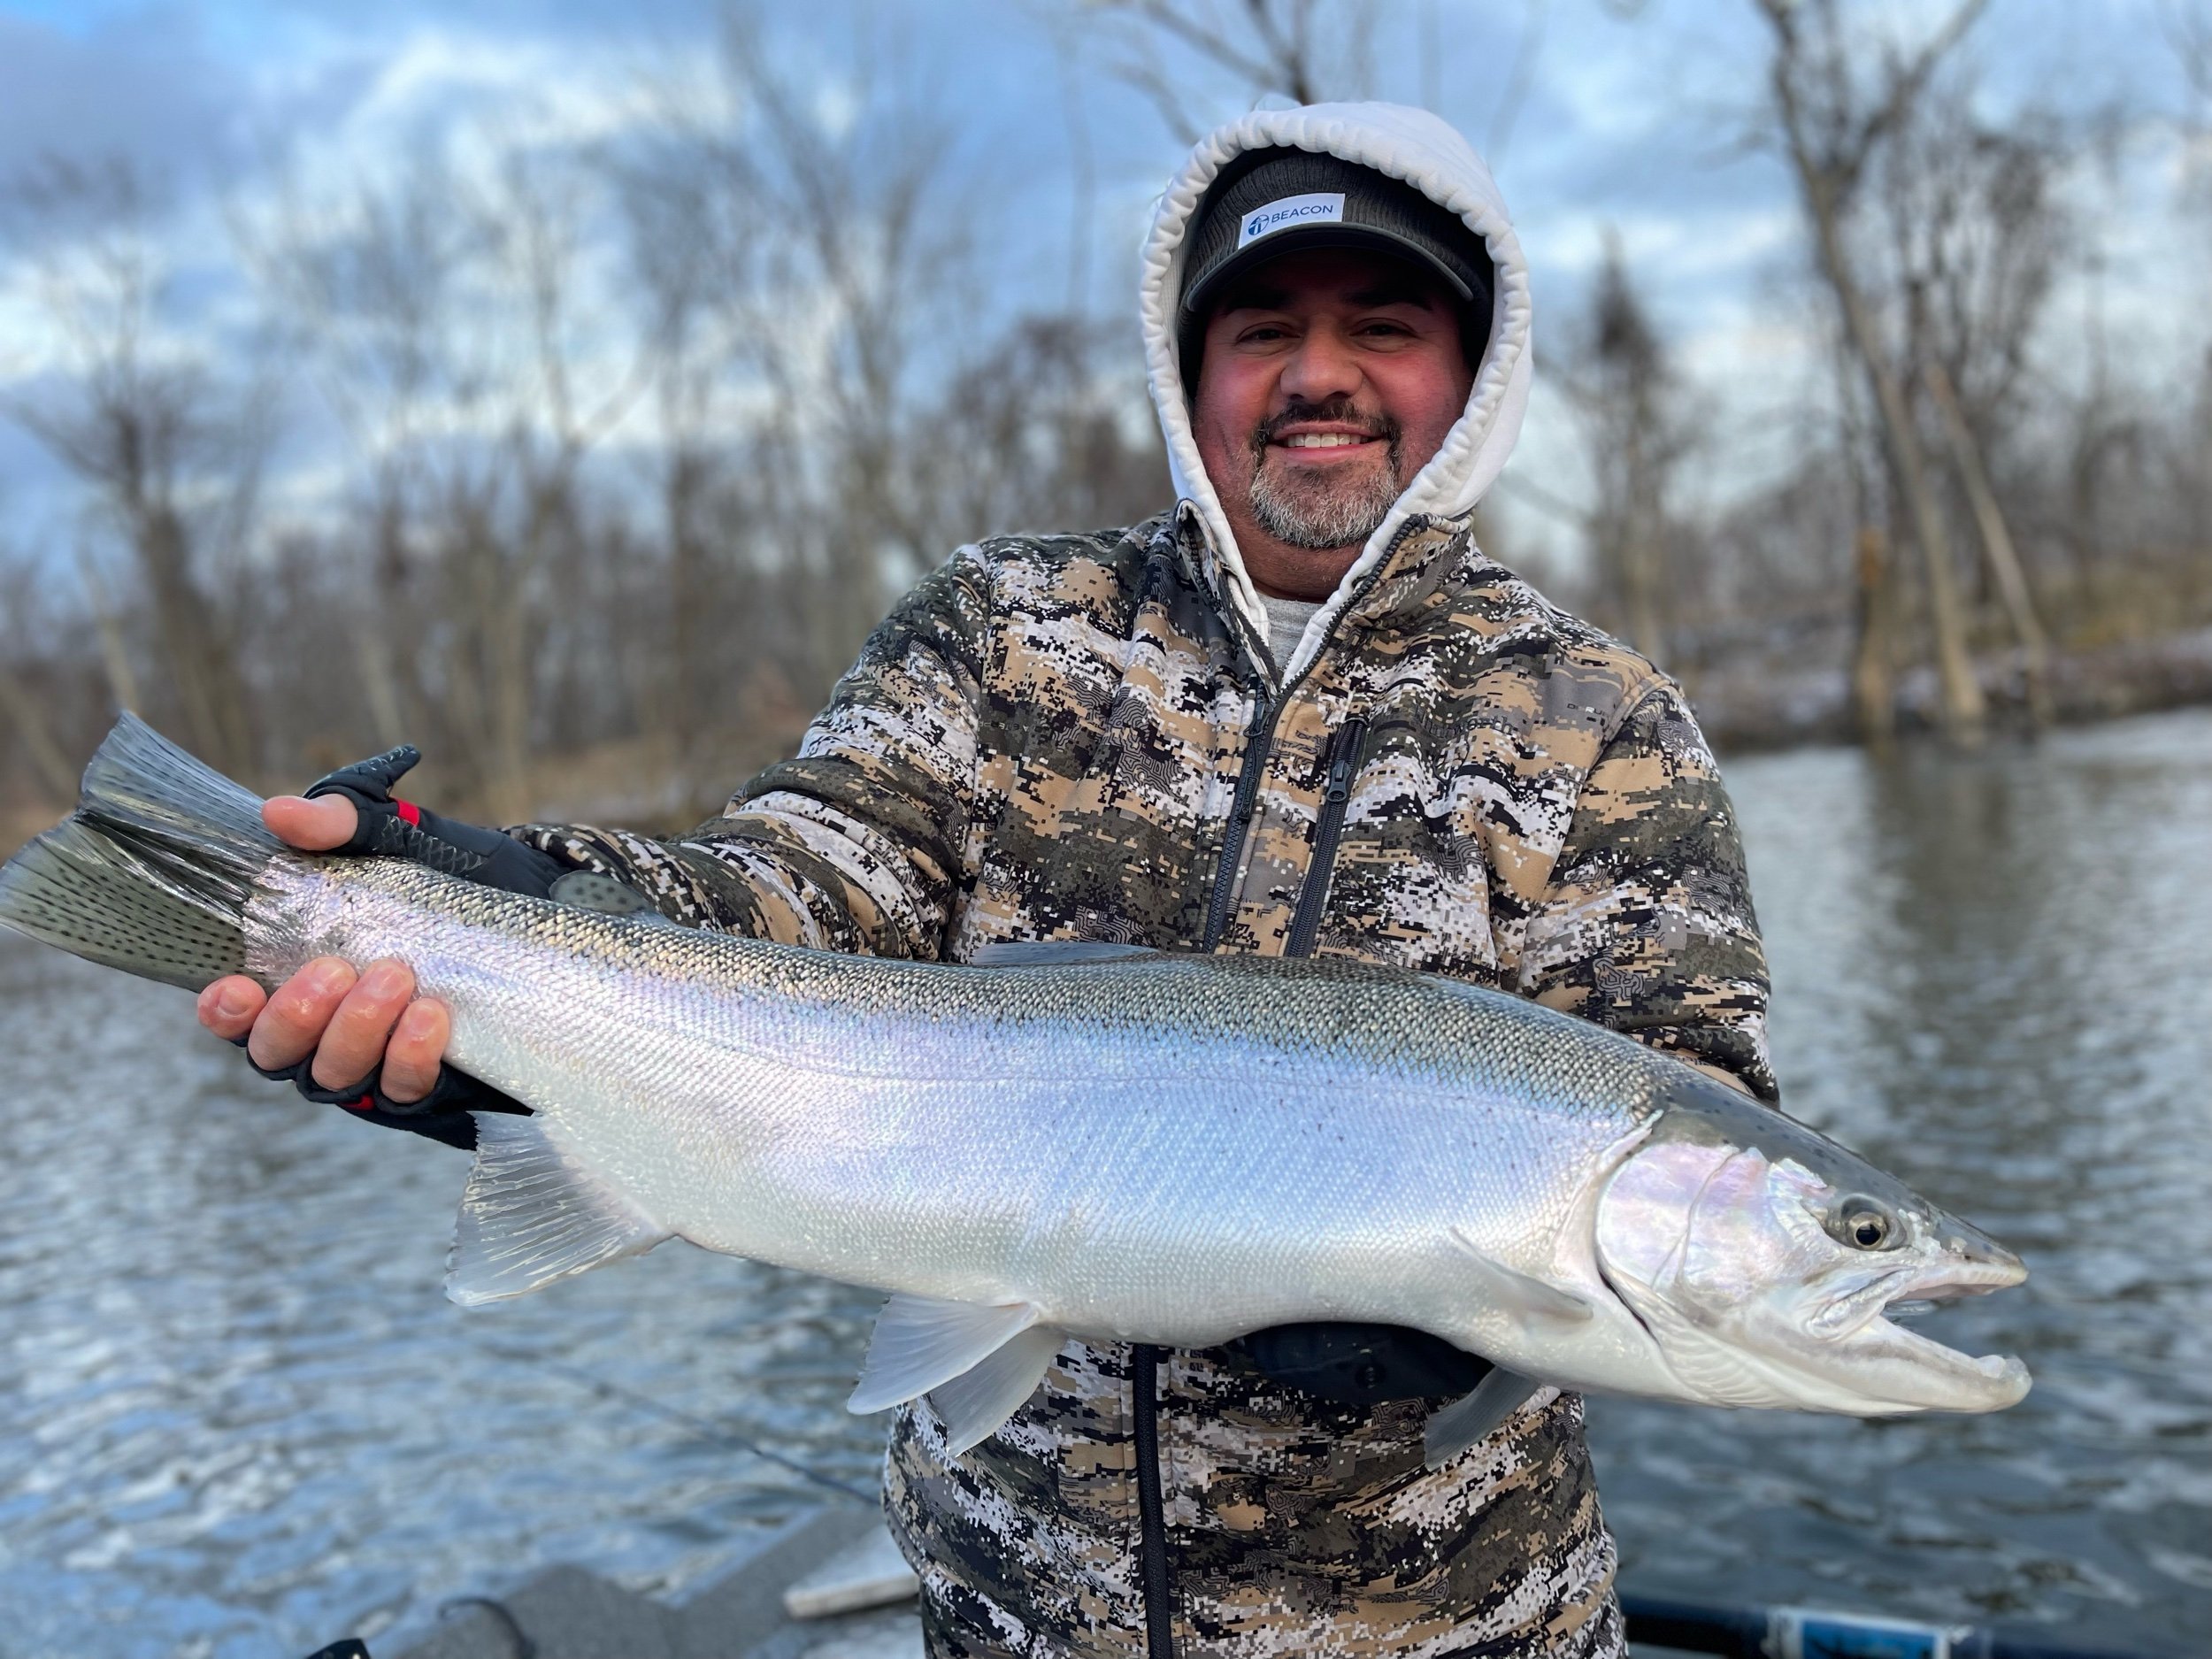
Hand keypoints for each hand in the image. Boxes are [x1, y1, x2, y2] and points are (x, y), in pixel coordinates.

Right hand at [194, 793, 451, 1102]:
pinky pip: (401, 1089)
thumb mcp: (395, 836)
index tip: (236, 987)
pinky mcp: (423, 1084)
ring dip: (356, 1030)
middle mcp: (322, 1032)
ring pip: (334, 1075)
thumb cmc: (442, 875)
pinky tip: (429, 1016)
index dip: (226, 1013)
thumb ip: (339, 823)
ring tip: (395, 978)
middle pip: (278, 1054)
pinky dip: (408, 1057)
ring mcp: (370, 1064)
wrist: (533, 900)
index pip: (237, 1016)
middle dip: (298, 1016)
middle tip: (338, 969)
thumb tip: (282, 814)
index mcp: (295, 979)